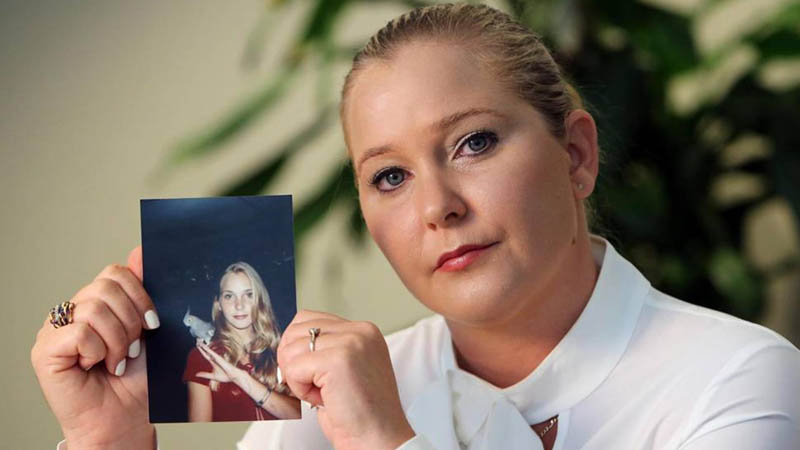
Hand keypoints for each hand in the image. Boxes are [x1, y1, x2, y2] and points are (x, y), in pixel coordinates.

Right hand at [31, 247, 156, 449]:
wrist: (126, 419)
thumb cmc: (137, 380)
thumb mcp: (148, 329)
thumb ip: (141, 291)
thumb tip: (140, 250)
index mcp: (96, 303)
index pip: (115, 273)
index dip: (139, 295)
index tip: (152, 323)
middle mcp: (73, 312)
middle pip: (106, 287)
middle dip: (131, 320)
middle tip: (134, 348)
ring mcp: (55, 330)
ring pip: (94, 309)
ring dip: (117, 340)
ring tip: (118, 361)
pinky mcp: (45, 350)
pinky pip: (79, 332)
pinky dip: (98, 350)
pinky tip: (97, 366)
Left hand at [195, 342, 246, 384]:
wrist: (233, 377)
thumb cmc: (226, 376)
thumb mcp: (213, 376)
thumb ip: (205, 375)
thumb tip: (196, 374)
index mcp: (213, 363)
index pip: (206, 355)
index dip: (201, 351)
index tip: (198, 347)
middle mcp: (215, 359)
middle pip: (206, 352)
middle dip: (201, 347)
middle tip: (197, 342)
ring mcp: (217, 358)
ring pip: (208, 351)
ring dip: (203, 346)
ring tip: (198, 342)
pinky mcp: (219, 358)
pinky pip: (212, 353)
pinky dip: (207, 349)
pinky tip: (204, 346)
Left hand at [278, 310, 414, 449]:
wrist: (379, 439)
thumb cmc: (361, 413)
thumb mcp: (346, 369)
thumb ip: (326, 348)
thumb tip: (289, 343)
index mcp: (364, 331)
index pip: (308, 319)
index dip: (297, 348)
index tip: (309, 372)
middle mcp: (360, 331)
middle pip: (296, 330)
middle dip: (294, 362)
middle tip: (315, 386)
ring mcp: (351, 342)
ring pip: (291, 349)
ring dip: (299, 378)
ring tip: (324, 393)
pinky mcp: (339, 360)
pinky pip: (294, 368)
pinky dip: (300, 389)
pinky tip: (322, 399)